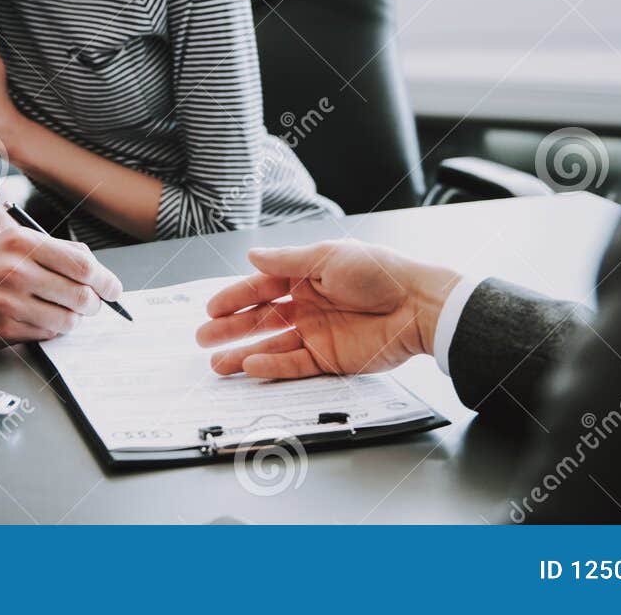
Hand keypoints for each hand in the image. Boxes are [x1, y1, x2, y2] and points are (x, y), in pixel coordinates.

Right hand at [0, 225, 124, 347]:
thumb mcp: (10, 240)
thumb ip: (50, 250)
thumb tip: (90, 263)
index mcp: (23, 243)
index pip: (83, 264)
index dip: (106, 279)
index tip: (114, 288)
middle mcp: (17, 271)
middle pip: (81, 294)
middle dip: (94, 303)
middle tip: (94, 304)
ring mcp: (10, 303)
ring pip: (67, 319)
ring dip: (75, 319)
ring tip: (68, 313)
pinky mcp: (4, 330)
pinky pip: (46, 335)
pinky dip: (53, 330)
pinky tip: (45, 321)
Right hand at [195, 240, 459, 378]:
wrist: (417, 305)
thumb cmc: (379, 272)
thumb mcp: (328, 257)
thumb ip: (287, 261)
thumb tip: (251, 255)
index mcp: (307, 275)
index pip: (262, 287)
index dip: (235, 298)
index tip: (210, 308)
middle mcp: (309, 304)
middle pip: (262, 319)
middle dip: (231, 329)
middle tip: (203, 338)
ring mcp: (318, 333)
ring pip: (273, 345)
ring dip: (244, 353)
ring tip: (217, 364)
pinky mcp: (331, 358)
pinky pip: (295, 364)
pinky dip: (272, 365)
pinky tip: (250, 365)